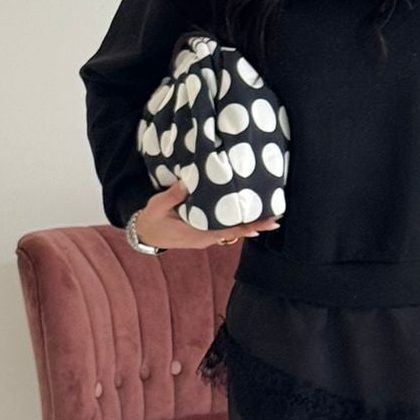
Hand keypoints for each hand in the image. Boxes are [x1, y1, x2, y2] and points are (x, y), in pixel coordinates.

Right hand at [133, 177, 280, 249]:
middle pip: (235, 232)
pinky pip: (224, 229)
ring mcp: (206, 237)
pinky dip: (237, 224)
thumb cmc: (152, 220)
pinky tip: (246, 216)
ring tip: (267, 216)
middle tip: (275, 218)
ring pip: (231, 231)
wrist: (144, 234)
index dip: (247, 227)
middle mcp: (206, 238)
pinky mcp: (203, 233)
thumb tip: (187, 182)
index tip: (264, 224)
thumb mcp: (158, 206)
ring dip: (248, 224)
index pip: (227, 230)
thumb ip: (173, 195)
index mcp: (198, 233)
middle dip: (254, 225)